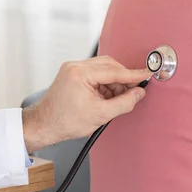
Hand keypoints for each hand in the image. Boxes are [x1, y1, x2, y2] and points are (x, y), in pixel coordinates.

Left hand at [22, 56, 150, 151]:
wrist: (43, 125)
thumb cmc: (65, 122)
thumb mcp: (100, 115)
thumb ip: (124, 103)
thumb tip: (139, 93)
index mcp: (80, 73)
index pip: (114, 71)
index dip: (133, 74)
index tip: (147, 75)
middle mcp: (75, 66)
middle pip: (109, 65)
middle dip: (123, 79)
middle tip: (135, 91)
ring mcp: (72, 69)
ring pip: (103, 69)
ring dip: (114, 82)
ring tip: (118, 100)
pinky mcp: (72, 74)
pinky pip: (95, 74)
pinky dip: (105, 84)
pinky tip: (108, 97)